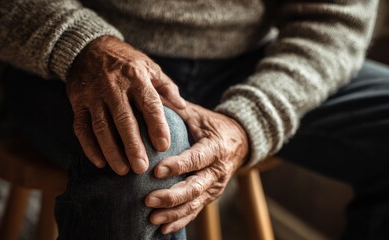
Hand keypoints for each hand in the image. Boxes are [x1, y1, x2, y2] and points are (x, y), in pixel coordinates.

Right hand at [66, 36, 185, 174]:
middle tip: (141, 169)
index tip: (164, 146)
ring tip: (122, 171)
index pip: (149, 104)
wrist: (89, 48)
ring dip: (111, 152)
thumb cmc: (126, 62)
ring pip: (101, 128)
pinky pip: (81, 128)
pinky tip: (100, 163)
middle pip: (124, 120)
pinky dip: (89, 147)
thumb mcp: (149, 67)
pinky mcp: (77, 102)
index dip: (157, 126)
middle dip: (133, 146)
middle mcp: (114, 87)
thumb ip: (166, 87)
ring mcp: (93, 95)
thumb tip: (182, 107)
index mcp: (136, 78)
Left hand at [145, 102, 248, 233]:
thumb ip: (176, 108)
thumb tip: (150, 95)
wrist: (240, 141)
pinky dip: (180, 221)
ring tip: (152, 218)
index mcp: (216, 147)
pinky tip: (162, 228)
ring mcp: (215, 186)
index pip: (196, 158)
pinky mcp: (211, 195)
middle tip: (148, 199)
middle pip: (196, 187)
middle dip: (172, 196)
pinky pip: (196, 211)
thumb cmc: (211, 125)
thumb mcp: (197, 113)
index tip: (156, 170)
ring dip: (174, 212)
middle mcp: (218, 170)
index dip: (178, 165)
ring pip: (196, 203)